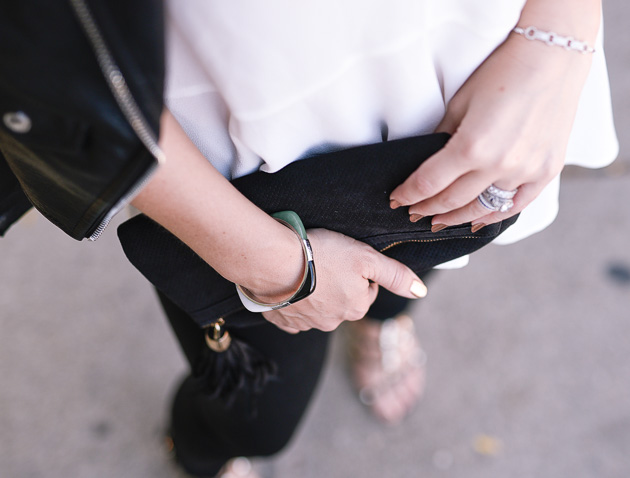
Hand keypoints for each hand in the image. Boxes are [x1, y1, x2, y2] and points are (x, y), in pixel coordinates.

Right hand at [262, 228, 426, 333]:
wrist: (272, 262)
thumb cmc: (320, 255)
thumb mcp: (365, 257)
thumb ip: (395, 275)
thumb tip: (421, 291)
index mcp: (356, 307)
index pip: (366, 290)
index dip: (358, 272)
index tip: (344, 259)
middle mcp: (333, 322)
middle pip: (343, 301)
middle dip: (337, 284)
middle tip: (324, 262)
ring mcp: (306, 324)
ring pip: (318, 308)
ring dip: (314, 293)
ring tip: (304, 270)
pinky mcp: (283, 321)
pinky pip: (293, 315)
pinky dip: (294, 303)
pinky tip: (289, 286)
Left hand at [389, 31, 593, 229]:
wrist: (551, 57)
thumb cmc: (502, 73)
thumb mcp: (459, 103)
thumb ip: (442, 137)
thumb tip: (427, 161)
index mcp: (471, 147)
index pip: (428, 183)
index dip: (409, 195)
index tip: (397, 200)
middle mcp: (499, 165)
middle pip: (452, 200)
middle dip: (427, 209)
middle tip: (413, 214)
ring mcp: (525, 171)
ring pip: (482, 208)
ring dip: (457, 219)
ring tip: (440, 222)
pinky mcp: (547, 171)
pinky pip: (517, 204)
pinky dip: (496, 215)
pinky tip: (479, 221)